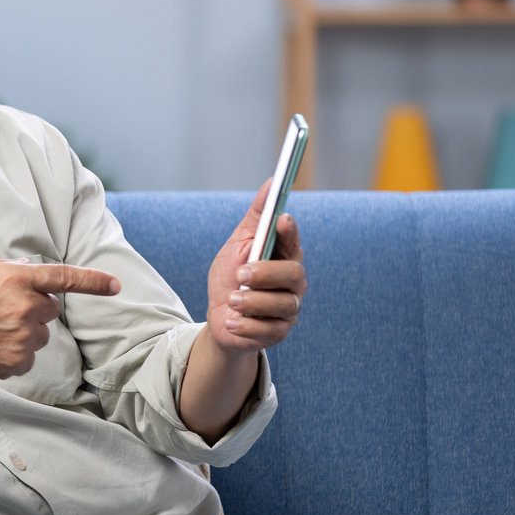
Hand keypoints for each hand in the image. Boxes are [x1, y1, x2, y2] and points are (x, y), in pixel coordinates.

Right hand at [0, 256, 120, 382]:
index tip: (115, 285)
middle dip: (34, 308)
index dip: (93, 281)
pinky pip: (28, 356)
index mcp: (16, 278)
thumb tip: (27, 270)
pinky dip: (14, 353)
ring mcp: (24, 336)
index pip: (64, 277)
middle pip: (50, 309)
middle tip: (3, 311)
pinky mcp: (18, 360)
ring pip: (40, 334)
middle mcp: (25, 307)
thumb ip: (3, 266)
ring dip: (25, 332)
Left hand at [205, 179, 306, 352]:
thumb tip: (271, 182)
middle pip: (293, 274)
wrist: (221, 317)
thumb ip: (256, 218)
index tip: (281, 220)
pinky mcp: (279, 332)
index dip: (290, 231)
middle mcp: (292, 283)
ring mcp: (289, 309)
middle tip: (241, 275)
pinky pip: (270, 330)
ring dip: (252, 302)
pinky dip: (247, 326)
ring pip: (283, 304)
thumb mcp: (237, 245)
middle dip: (265, 274)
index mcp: (283, 257)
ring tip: (232, 300)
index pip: (293, 241)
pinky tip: (232, 322)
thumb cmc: (231, 277)